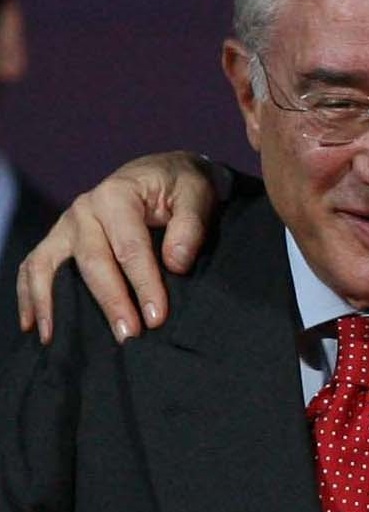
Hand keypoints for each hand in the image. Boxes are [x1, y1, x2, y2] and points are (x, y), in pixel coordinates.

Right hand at [16, 151, 219, 344]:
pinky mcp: (59, 240)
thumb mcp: (196, 195)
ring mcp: (66, 225)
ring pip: (49, 265)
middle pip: (92, 262)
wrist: (160, 173)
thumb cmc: (181, 186)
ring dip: (52, 304)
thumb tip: (176, 264)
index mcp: (117, 196)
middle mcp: (84, 209)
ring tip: (57, 338)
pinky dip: (29, 295)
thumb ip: (190, 226)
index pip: (130, 248)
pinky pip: (34, 266)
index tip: (156, 317)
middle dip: (110, 302)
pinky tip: (32, 326)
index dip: (144, 284)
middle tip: (128, 337)